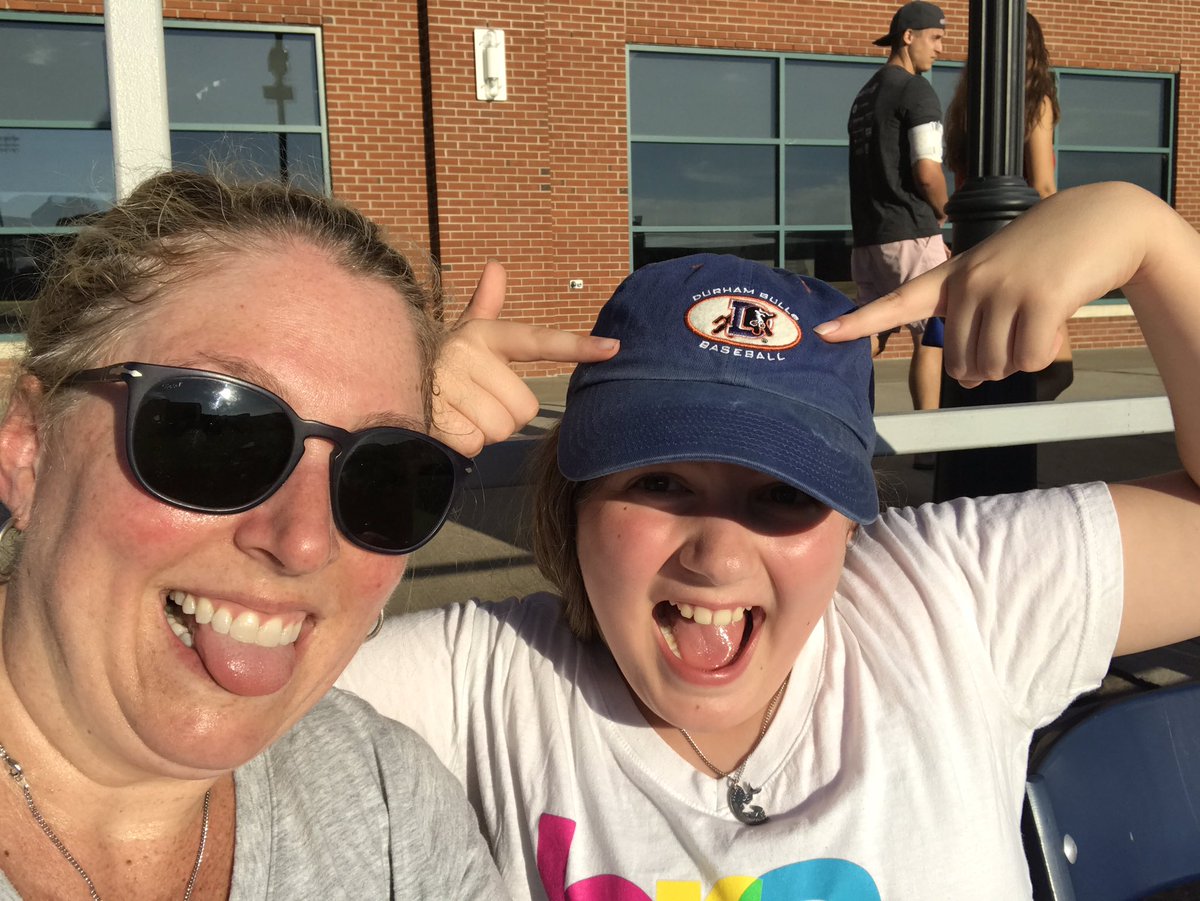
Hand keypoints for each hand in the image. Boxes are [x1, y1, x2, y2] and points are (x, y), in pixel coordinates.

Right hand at [432, 261, 618, 455]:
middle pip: (523, 407)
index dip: (576, 346)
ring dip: (482, 431)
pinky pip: (475, 443)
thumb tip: (495, 266)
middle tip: (476, 403)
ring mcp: (450, 382)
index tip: (613, 348)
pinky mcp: (435, 413)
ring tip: (459, 411)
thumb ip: (484, 305)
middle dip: (503, 415)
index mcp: (485, 334)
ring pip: (500, 428)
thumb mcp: (462, 333)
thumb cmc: (436, 358)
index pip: (537, 340)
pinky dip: (462, 443)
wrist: (382, 373)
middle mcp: (468, 352)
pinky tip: (445, 424)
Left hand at [815, 183, 1147, 387]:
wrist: (1103, 217)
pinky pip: (1030, 359)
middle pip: (963, 364)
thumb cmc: (1046, 256)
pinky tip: (1056, 320)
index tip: (823, 334)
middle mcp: (969, 282)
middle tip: (1018, 325)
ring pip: (996, 367)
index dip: (860, 322)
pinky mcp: (1040, 299)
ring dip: (1021, 357)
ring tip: (1038, 316)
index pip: (898, 301)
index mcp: (952, 277)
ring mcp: (1003, 288)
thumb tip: (969, 381)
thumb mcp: (999, 282)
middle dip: (993, 362)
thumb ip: (976, 329)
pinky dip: (1044, 353)